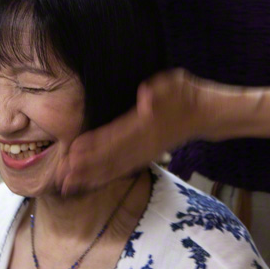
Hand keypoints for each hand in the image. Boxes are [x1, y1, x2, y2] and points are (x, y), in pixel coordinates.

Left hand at [58, 69, 208, 193]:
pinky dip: (106, 176)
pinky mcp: (147, 156)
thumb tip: (145, 98)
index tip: (74, 152)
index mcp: (146, 123)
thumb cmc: (187, 94)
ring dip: (92, 176)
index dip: (95, 145)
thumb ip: (161, 89)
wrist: (207, 114)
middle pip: (111, 156)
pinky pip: (123, 169)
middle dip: (86, 167)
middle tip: (63, 176)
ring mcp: (146, 152)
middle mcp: (144, 142)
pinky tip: (90, 183)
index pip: (116, 135)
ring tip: (69, 185)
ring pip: (115, 167)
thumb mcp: (176, 83)